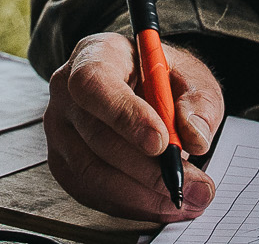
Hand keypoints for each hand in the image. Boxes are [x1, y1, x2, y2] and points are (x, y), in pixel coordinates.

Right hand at [46, 31, 224, 221]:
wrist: (142, 85)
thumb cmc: (162, 78)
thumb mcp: (191, 76)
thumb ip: (198, 101)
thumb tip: (195, 136)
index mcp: (96, 55)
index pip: (94, 84)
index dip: (124, 116)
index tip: (162, 142)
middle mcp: (66, 92)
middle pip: (97, 136)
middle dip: (147, 169)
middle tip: (191, 184)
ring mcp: (60, 131)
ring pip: (93, 172)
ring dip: (142, 194)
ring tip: (183, 199)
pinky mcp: (63, 163)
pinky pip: (91, 192)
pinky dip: (129, 204)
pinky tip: (160, 204)